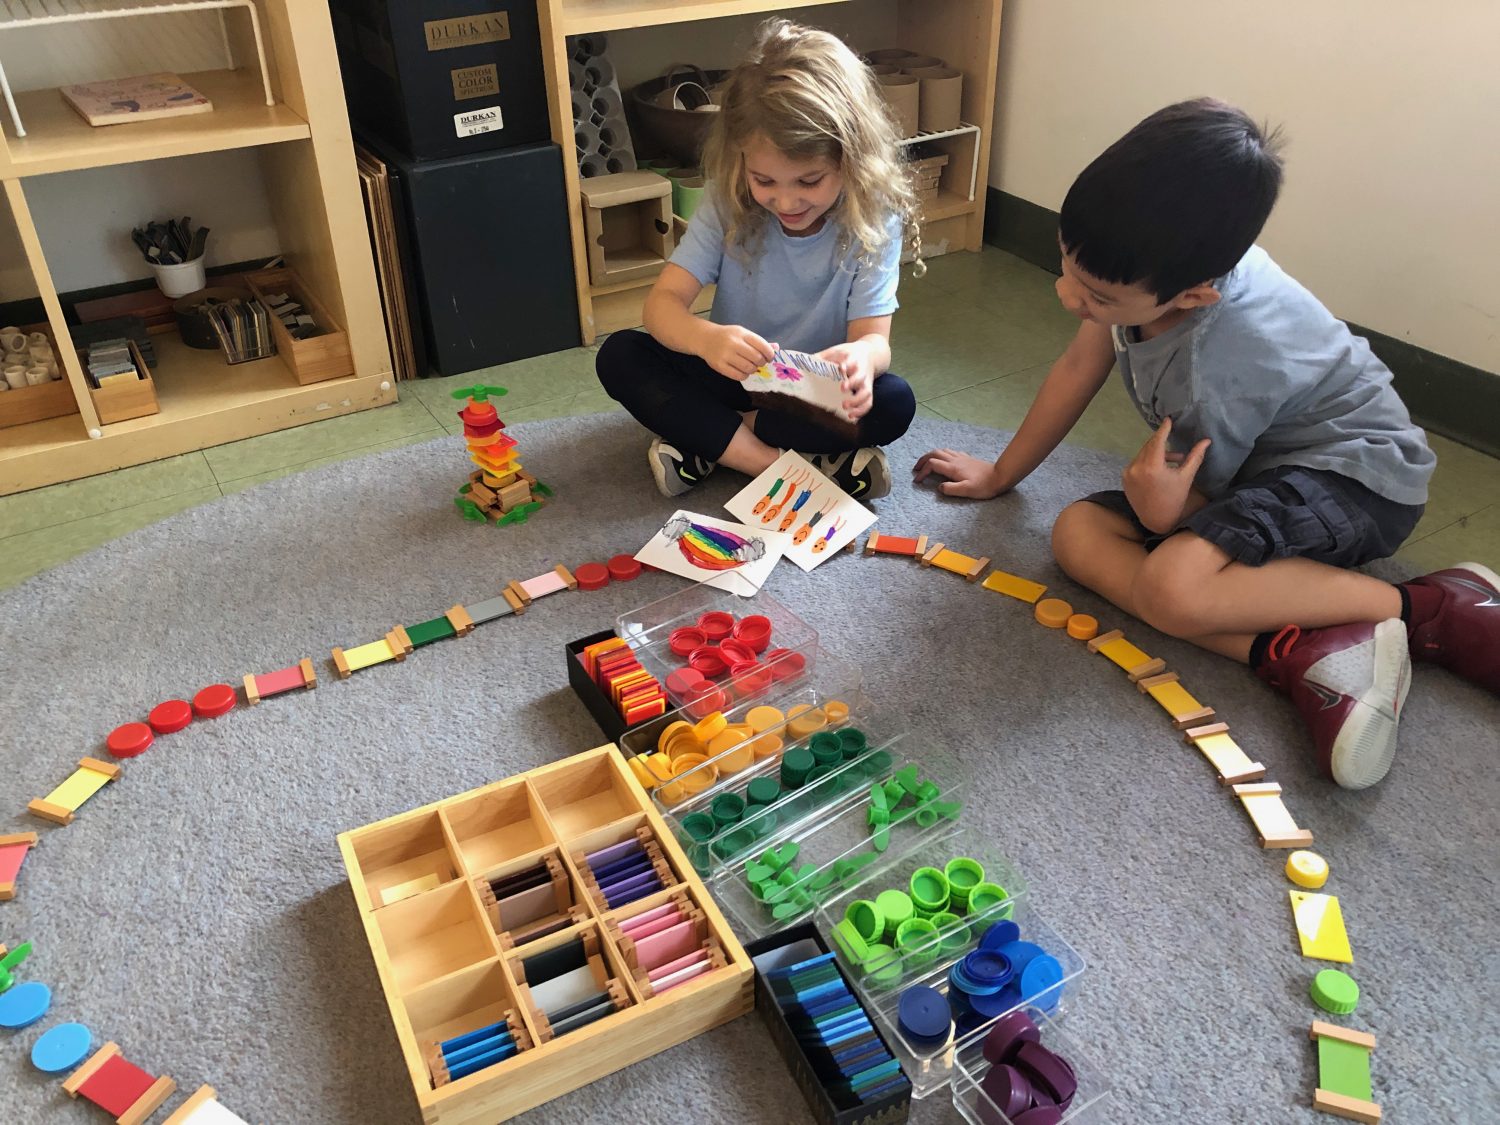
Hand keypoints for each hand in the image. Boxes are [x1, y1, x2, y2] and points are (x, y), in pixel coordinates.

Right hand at [702, 324, 775, 380]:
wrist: (705, 338)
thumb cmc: (728, 336)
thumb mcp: (743, 334)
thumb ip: (759, 342)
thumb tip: (776, 348)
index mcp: (742, 334)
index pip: (762, 345)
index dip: (769, 354)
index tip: (769, 357)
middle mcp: (734, 343)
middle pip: (756, 358)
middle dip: (761, 363)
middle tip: (759, 363)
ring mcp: (725, 355)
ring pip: (748, 368)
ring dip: (753, 370)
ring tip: (750, 367)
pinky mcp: (719, 365)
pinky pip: (738, 376)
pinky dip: (744, 376)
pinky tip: (743, 372)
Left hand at [817, 343, 875, 419]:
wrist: (869, 354)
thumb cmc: (849, 354)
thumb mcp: (837, 350)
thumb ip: (823, 356)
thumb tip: (805, 364)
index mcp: (853, 359)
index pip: (852, 362)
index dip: (847, 365)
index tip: (841, 368)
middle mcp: (862, 372)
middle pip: (860, 378)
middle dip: (852, 383)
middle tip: (842, 389)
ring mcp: (866, 383)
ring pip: (866, 393)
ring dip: (857, 402)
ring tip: (845, 407)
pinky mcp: (868, 392)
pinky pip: (868, 403)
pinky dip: (861, 411)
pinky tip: (851, 416)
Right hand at [912, 448, 1009, 498]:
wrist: (1000, 476)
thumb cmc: (984, 486)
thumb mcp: (967, 491)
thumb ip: (951, 489)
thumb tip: (939, 487)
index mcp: (953, 468)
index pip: (932, 465)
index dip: (922, 472)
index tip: (917, 481)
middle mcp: (955, 460)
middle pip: (934, 454)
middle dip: (923, 460)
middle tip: (916, 469)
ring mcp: (961, 457)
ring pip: (942, 451)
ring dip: (931, 455)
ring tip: (926, 463)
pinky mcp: (967, 458)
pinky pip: (950, 452)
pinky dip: (942, 454)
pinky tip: (944, 459)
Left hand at [1122, 416, 1210, 532]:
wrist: (1157, 520)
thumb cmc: (1174, 499)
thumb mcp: (1186, 476)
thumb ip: (1195, 456)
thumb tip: (1207, 440)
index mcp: (1152, 467)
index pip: (1158, 441)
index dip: (1163, 429)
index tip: (1168, 419)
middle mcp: (1136, 467)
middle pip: (1149, 446)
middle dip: (1161, 440)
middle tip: (1172, 435)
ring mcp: (1128, 473)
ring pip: (1143, 454)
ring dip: (1157, 452)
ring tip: (1175, 459)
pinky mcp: (1124, 478)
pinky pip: (1136, 463)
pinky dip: (1147, 461)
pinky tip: (1161, 467)